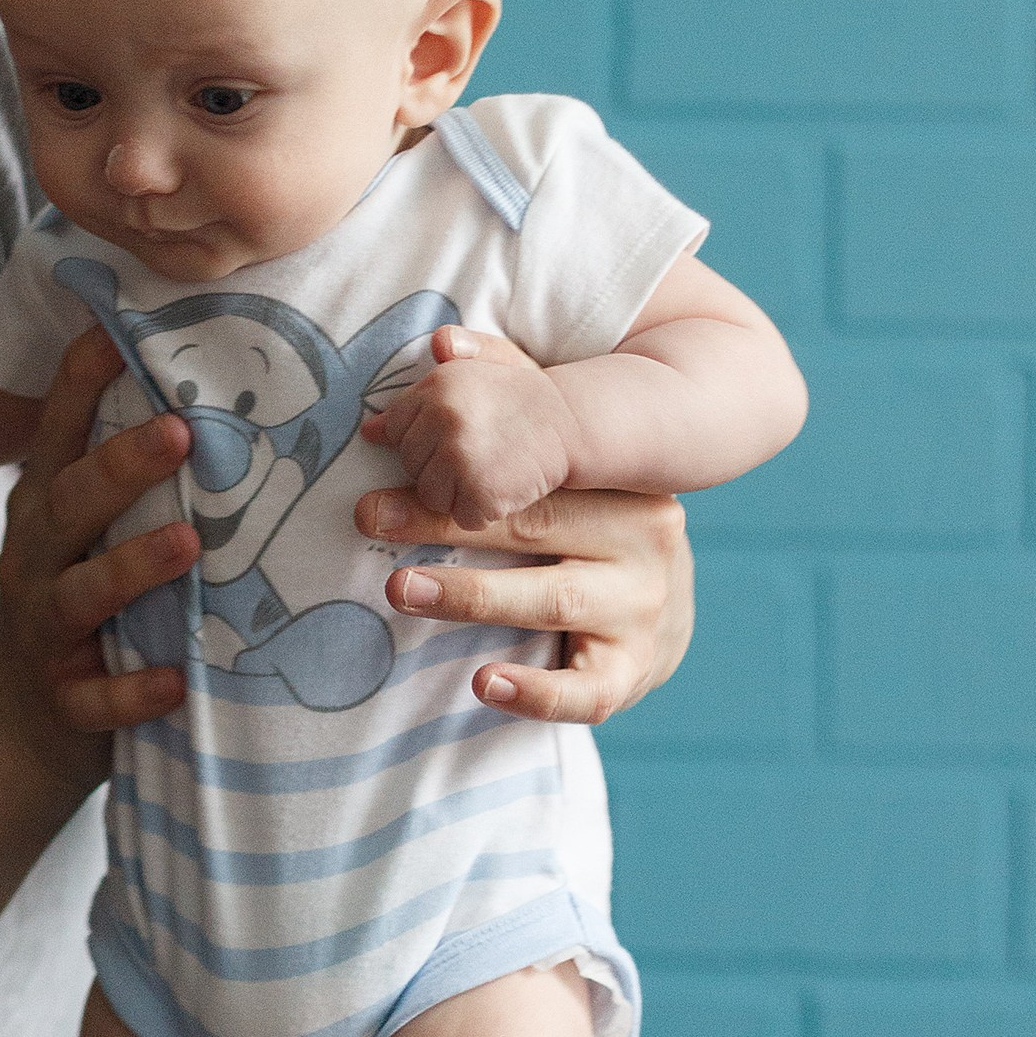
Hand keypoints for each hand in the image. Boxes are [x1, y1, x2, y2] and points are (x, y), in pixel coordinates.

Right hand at [0, 326, 199, 752]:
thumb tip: (204, 385)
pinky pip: (96, 698)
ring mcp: (46, 630)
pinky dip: (134, 691)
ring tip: (188, 542)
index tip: (114, 330)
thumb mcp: (82, 531)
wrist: (19, 721)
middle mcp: (37, 558)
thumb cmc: (76, 600)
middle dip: (120, 466)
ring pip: (81, 595)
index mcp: (45, 507)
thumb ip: (122, 474)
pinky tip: (177, 681)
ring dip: (132, 567)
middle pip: (68, 502)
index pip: (57, 433)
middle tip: (180, 431)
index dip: (79, 381)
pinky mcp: (65, 700)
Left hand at [356, 344, 693, 727]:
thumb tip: (438, 346)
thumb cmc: (593, 525)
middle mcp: (644, 541)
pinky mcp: (631, 674)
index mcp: (622, 483)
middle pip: (536, 527)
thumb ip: (510, 401)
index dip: (459, 466)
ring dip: (472, 595)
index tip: (383, 463)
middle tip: (371, 517)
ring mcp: (643, 611)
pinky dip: (535, 689)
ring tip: (400, 588)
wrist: (664, 614)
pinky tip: (483, 682)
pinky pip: (584, 690)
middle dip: (446, 522)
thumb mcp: (566, 465)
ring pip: (554, 602)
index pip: (537, 471)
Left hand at [363, 323, 576, 528]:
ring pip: (430, 496)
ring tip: (490, 472)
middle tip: (480, 454)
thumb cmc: (525, 398)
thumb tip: (370, 429)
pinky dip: (481, 513)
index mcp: (436, 385)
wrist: (574, 423)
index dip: (425, 438)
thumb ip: (421, 394)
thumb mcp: (481, 369)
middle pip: (410, 464)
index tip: (457, 436)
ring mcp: (460, 457)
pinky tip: (503, 491)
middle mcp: (443, 417)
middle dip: (439, 466)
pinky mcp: (480, 493)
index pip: (397, 426)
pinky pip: (461, 518)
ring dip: (457, 493)